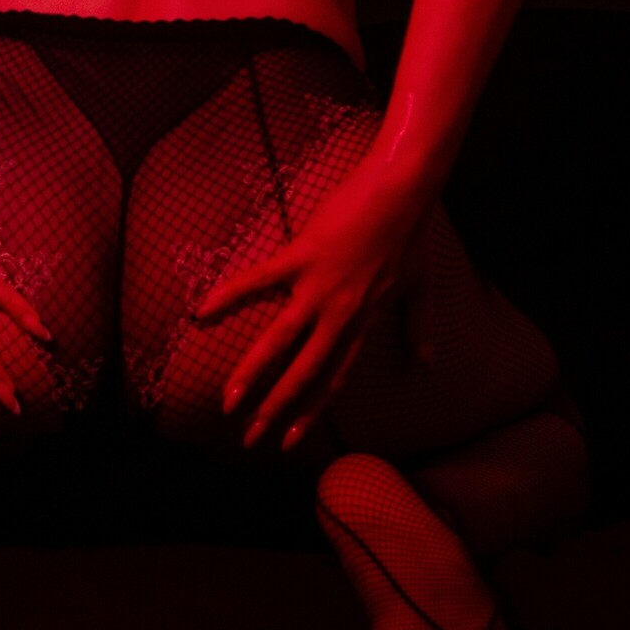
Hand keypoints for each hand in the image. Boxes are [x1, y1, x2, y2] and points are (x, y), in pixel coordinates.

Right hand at [193, 162, 437, 451]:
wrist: (404, 189)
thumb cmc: (411, 233)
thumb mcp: (419, 287)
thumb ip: (418, 327)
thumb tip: (428, 365)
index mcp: (363, 322)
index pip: (333, 378)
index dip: (310, 411)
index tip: (289, 440)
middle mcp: (340, 314)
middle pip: (303, 371)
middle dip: (275, 408)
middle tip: (249, 438)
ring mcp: (319, 286)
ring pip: (279, 340)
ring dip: (252, 373)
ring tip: (228, 400)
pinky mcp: (302, 255)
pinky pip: (258, 280)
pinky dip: (229, 295)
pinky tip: (201, 312)